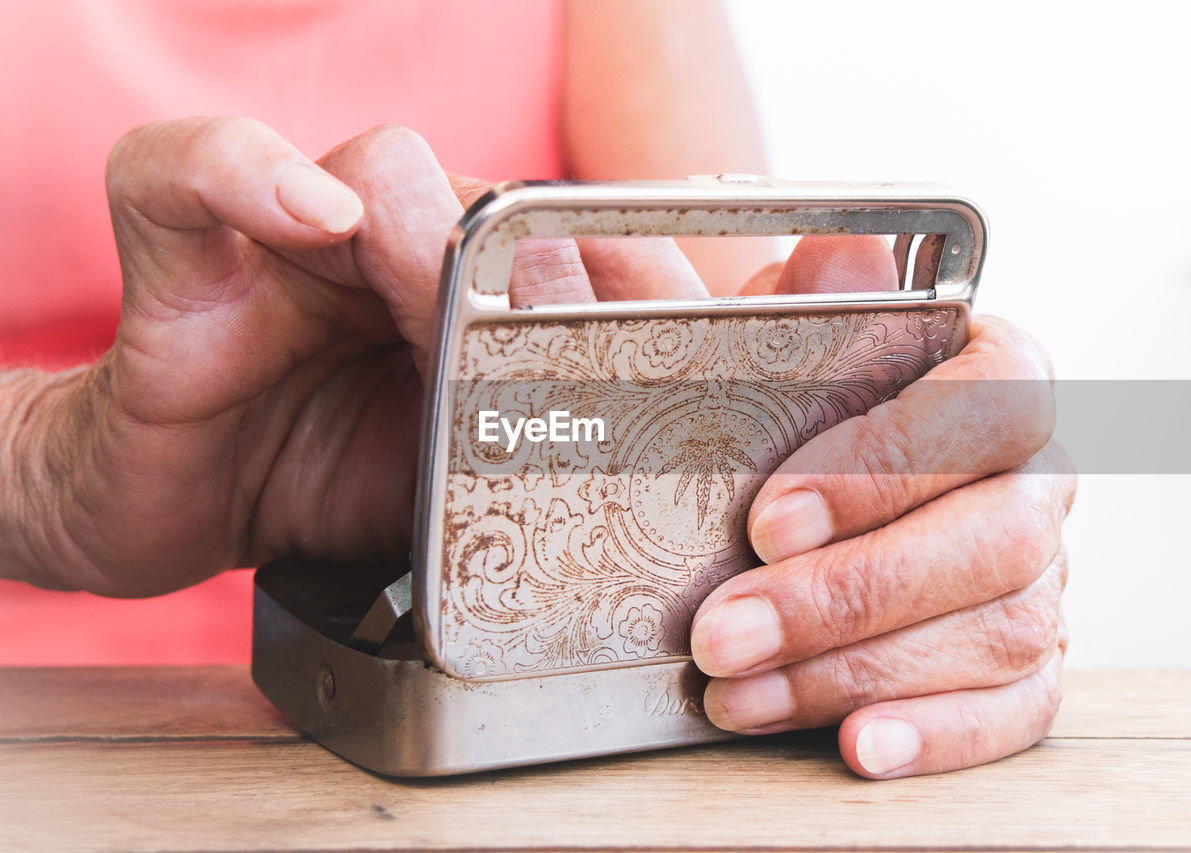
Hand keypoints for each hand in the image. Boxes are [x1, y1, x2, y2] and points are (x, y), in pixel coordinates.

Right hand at [21, 118, 709, 596]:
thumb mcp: (468, 494)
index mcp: (475, 297)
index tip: (747, 320)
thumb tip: (686, 425)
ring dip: (432, 247)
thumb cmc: (331, 485)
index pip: (587, 249)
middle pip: (504, 203)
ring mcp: (296, 240)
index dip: (662, 277)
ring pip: (384, 169)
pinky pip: (192, 168)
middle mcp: (400, 249)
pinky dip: (247, 174)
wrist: (172, 503)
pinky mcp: (187, 253)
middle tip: (590, 360)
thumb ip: (557, 446)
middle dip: (561, 278)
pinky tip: (312, 216)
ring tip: (435, 324)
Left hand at [693, 238, 1075, 778]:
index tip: (766, 518)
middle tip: (722, 631)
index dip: (889, 464)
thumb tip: (800, 250)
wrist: (812, 485)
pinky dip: (939, 734)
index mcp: (998, 377)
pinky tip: (857, 747)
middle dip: (849, 595)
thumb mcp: (774, 347)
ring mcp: (1046, 575)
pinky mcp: (1032, 664)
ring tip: (736, 692)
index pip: (995, 400)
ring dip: (856, 671)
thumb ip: (786, 302)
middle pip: (995, 536)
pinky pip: (1019, 711)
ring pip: (999, 631)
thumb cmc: (796, 411)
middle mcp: (1038, 475)